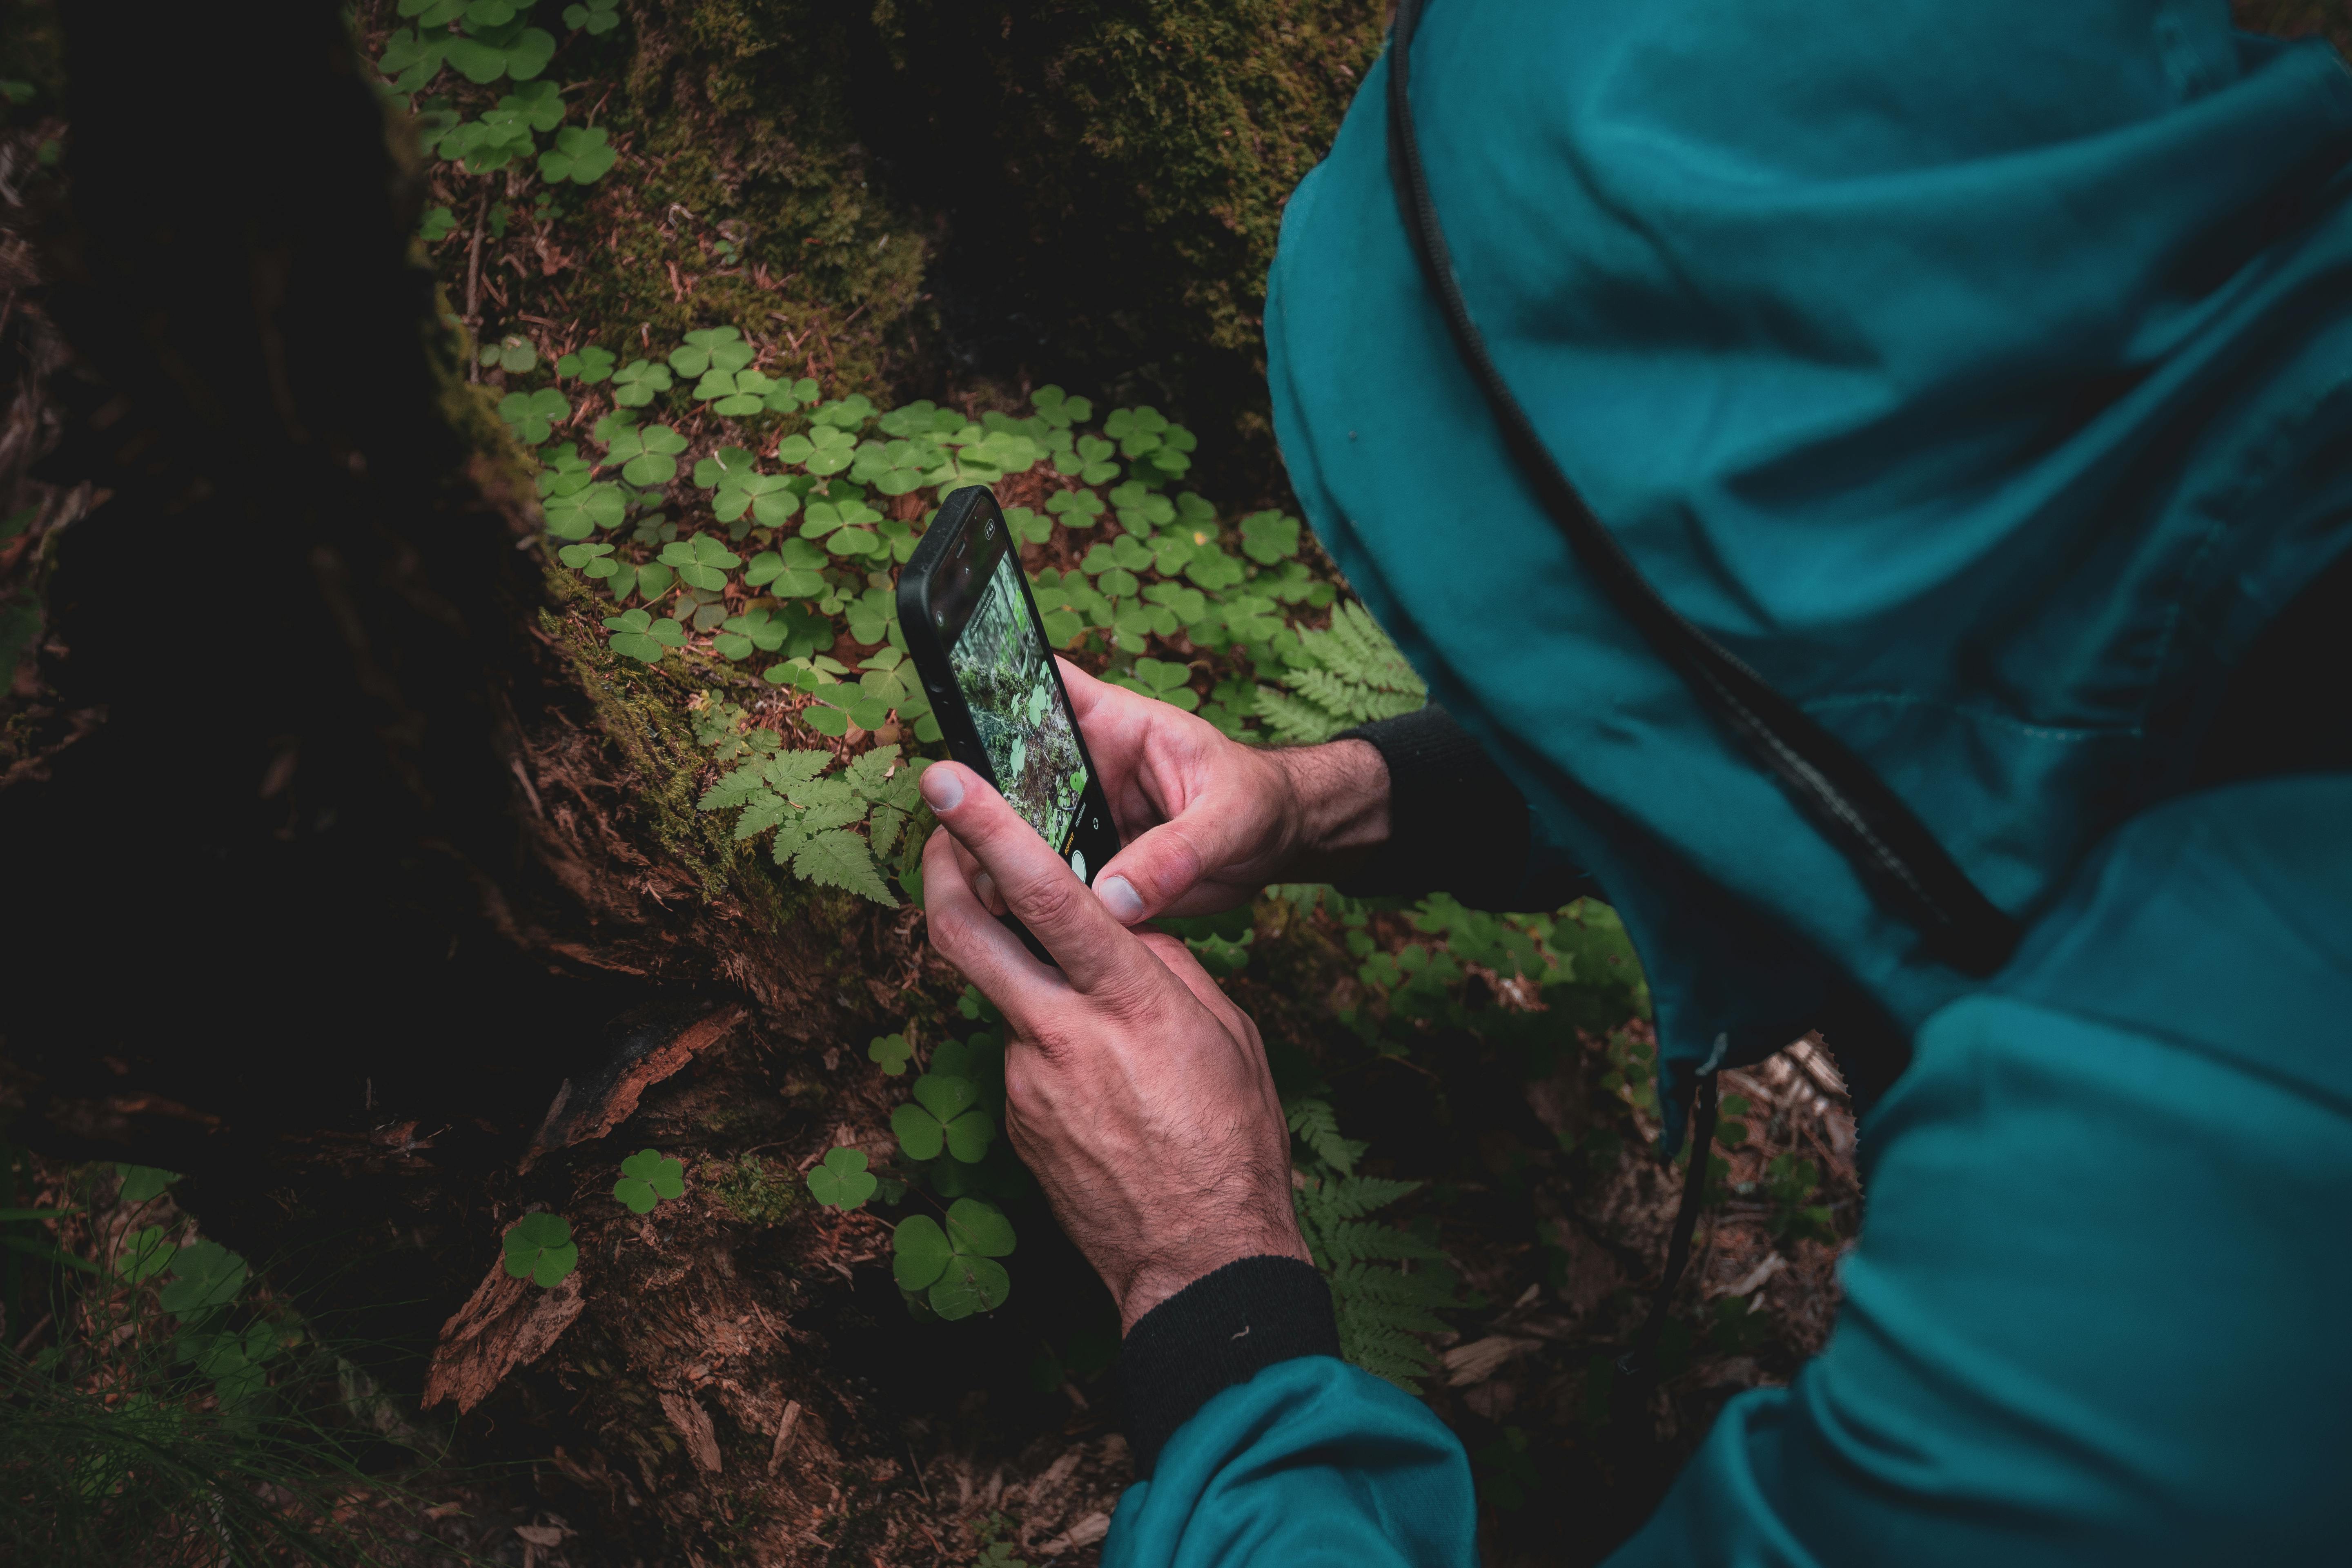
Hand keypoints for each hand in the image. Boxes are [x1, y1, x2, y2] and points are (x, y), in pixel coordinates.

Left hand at [919, 760, 1309, 1331]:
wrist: (1199, 1261)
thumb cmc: (1232, 1141)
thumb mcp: (1222, 1031)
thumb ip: (1163, 968)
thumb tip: (1119, 926)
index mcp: (1126, 1000)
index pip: (1045, 894)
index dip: (987, 828)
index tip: (945, 778)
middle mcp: (1060, 1033)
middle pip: (963, 933)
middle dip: (940, 869)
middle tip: (940, 833)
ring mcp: (1025, 1081)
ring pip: (1003, 995)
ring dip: (1027, 977)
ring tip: (1097, 1017)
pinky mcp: (1014, 1120)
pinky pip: (1023, 1055)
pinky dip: (1050, 1044)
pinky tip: (1101, 1084)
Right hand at [948, 659, 1392, 923]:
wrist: (1278, 845)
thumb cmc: (1260, 804)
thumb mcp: (1230, 820)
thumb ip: (1177, 854)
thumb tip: (1116, 899)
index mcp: (1116, 724)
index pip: (1043, 684)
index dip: (991, 683)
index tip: (952, 705)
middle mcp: (1087, 767)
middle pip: (1008, 768)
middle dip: (980, 800)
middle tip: (963, 840)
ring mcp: (1082, 818)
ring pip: (1017, 830)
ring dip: (998, 859)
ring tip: (988, 894)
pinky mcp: (1088, 866)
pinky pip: (1043, 879)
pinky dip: (1028, 900)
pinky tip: (1013, 924)